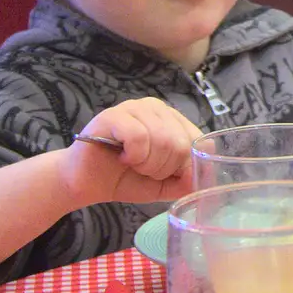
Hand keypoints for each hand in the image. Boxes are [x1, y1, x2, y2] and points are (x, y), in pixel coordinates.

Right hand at [62, 98, 202, 205]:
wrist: (85, 183)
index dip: (184, 167)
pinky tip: (122, 157)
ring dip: (147, 164)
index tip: (163, 174)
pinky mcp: (114, 116)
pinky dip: (134, 156)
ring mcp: (135, 108)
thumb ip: (188, 180)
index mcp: (173, 120)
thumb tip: (207, 175)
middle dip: (163, 168)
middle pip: (181, 143)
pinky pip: (139, 138)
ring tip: (131, 163)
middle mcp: (157, 108)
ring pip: (163, 140)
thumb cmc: (126, 178)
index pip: (199, 141)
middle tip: (142, 169)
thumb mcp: (165, 184)